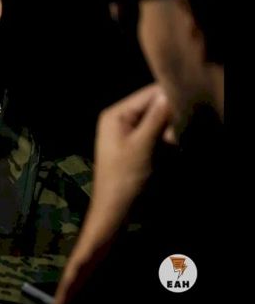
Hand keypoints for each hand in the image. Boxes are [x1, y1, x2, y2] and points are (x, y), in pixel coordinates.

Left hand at [52, 83, 170, 303]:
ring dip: (170, 130)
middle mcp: (120, 119)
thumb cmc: (123, 178)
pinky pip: (156, 136)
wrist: (113, 210)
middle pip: (153, 106)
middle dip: (171, 115)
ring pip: (158, 122)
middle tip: (181, 128)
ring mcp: (128, 133)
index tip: (191, 99)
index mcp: (116, 114)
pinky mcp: (136, 147)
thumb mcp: (142, 146)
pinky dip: (166, 141)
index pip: (148, 93)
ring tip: (173, 142)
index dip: (169, 95)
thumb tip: (168, 93)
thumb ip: (156, 119)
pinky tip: (171, 149)